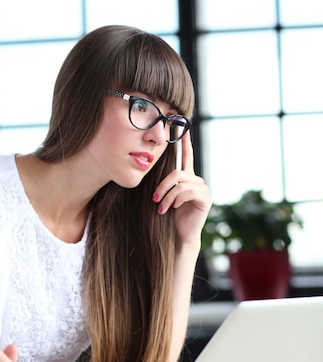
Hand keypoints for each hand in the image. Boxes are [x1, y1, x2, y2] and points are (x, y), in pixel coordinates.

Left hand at [152, 132, 211, 247]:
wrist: (179, 235)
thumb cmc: (169, 217)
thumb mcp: (164, 196)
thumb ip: (165, 182)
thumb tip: (154, 167)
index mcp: (187, 178)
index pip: (186, 156)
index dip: (185, 142)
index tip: (184, 126)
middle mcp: (196, 180)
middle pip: (177, 173)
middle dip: (162, 185)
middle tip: (154, 199)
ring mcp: (203, 189)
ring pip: (180, 183)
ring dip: (166, 196)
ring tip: (161, 208)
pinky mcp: (206, 198)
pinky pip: (187, 191)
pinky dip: (176, 199)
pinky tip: (173, 208)